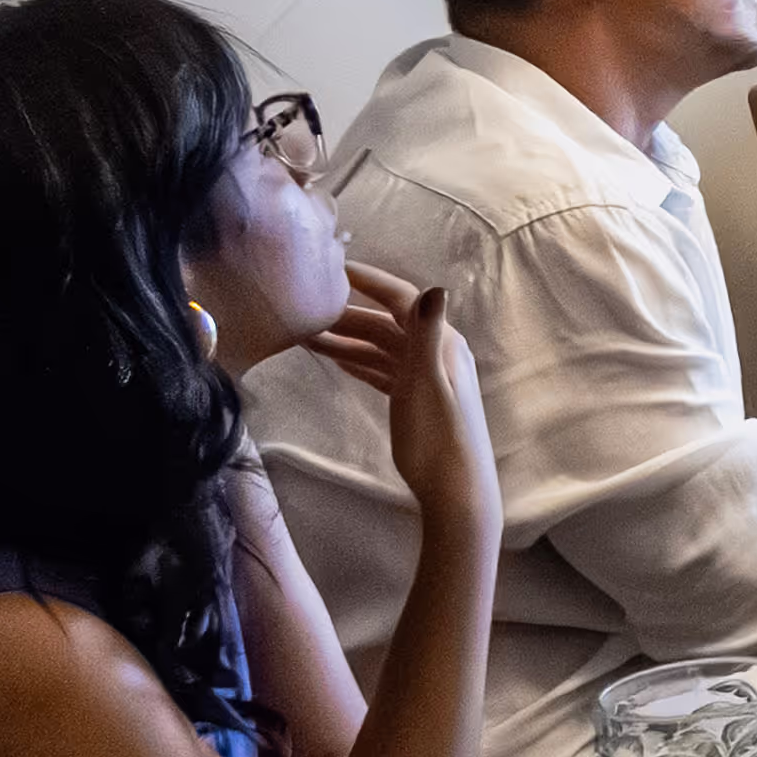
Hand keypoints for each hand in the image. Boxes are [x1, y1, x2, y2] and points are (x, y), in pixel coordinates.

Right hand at [302, 269, 498, 546]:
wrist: (455, 490)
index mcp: (441, 341)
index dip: (369, 280)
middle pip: (384, 323)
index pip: (401, 298)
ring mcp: (426, 376)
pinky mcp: (417, 399)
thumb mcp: (426, 382)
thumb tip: (436, 286)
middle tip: (301, 310)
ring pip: (380, 348)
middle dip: (344, 316)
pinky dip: (361, 363)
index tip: (333, 267)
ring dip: (346, 341)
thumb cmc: (437, 436)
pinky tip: (337, 362)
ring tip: (304, 337)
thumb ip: (427, 334)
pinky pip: (384, 370)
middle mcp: (436, 351)